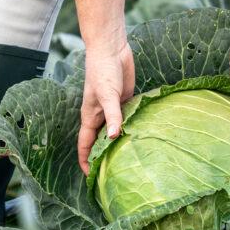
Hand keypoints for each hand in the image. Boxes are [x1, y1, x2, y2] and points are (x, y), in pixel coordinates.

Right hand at [77, 40, 134, 174]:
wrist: (112, 50)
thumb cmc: (103, 71)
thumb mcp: (107, 95)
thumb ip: (112, 115)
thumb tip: (114, 137)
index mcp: (90, 117)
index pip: (85, 145)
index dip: (86, 161)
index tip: (92, 179)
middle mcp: (102, 116)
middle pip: (101, 142)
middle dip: (105, 157)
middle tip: (116, 175)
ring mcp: (114, 109)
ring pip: (117, 131)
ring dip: (123, 143)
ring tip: (133, 161)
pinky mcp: (127, 101)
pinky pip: (129, 119)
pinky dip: (134, 127)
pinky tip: (145, 136)